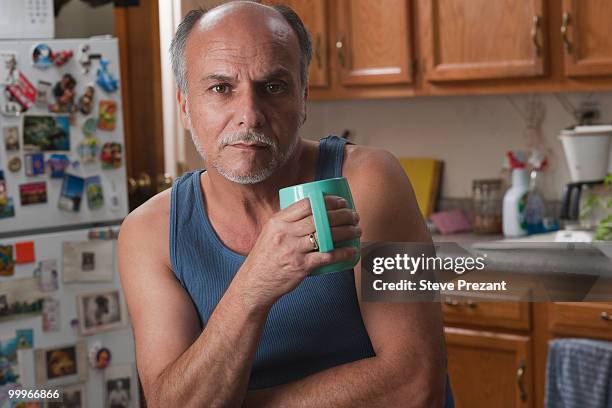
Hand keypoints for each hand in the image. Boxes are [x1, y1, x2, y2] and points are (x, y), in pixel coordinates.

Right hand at [235, 196, 360, 309]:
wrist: (254, 283)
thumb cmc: (265, 257)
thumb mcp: (270, 233)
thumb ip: (287, 222)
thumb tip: (311, 209)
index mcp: (278, 222)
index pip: (307, 204)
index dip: (328, 201)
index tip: (341, 202)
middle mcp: (285, 233)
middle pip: (320, 218)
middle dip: (343, 215)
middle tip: (354, 216)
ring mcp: (293, 250)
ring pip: (326, 235)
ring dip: (347, 231)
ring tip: (357, 230)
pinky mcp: (301, 266)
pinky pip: (327, 256)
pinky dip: (343, 253)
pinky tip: (352, 250)